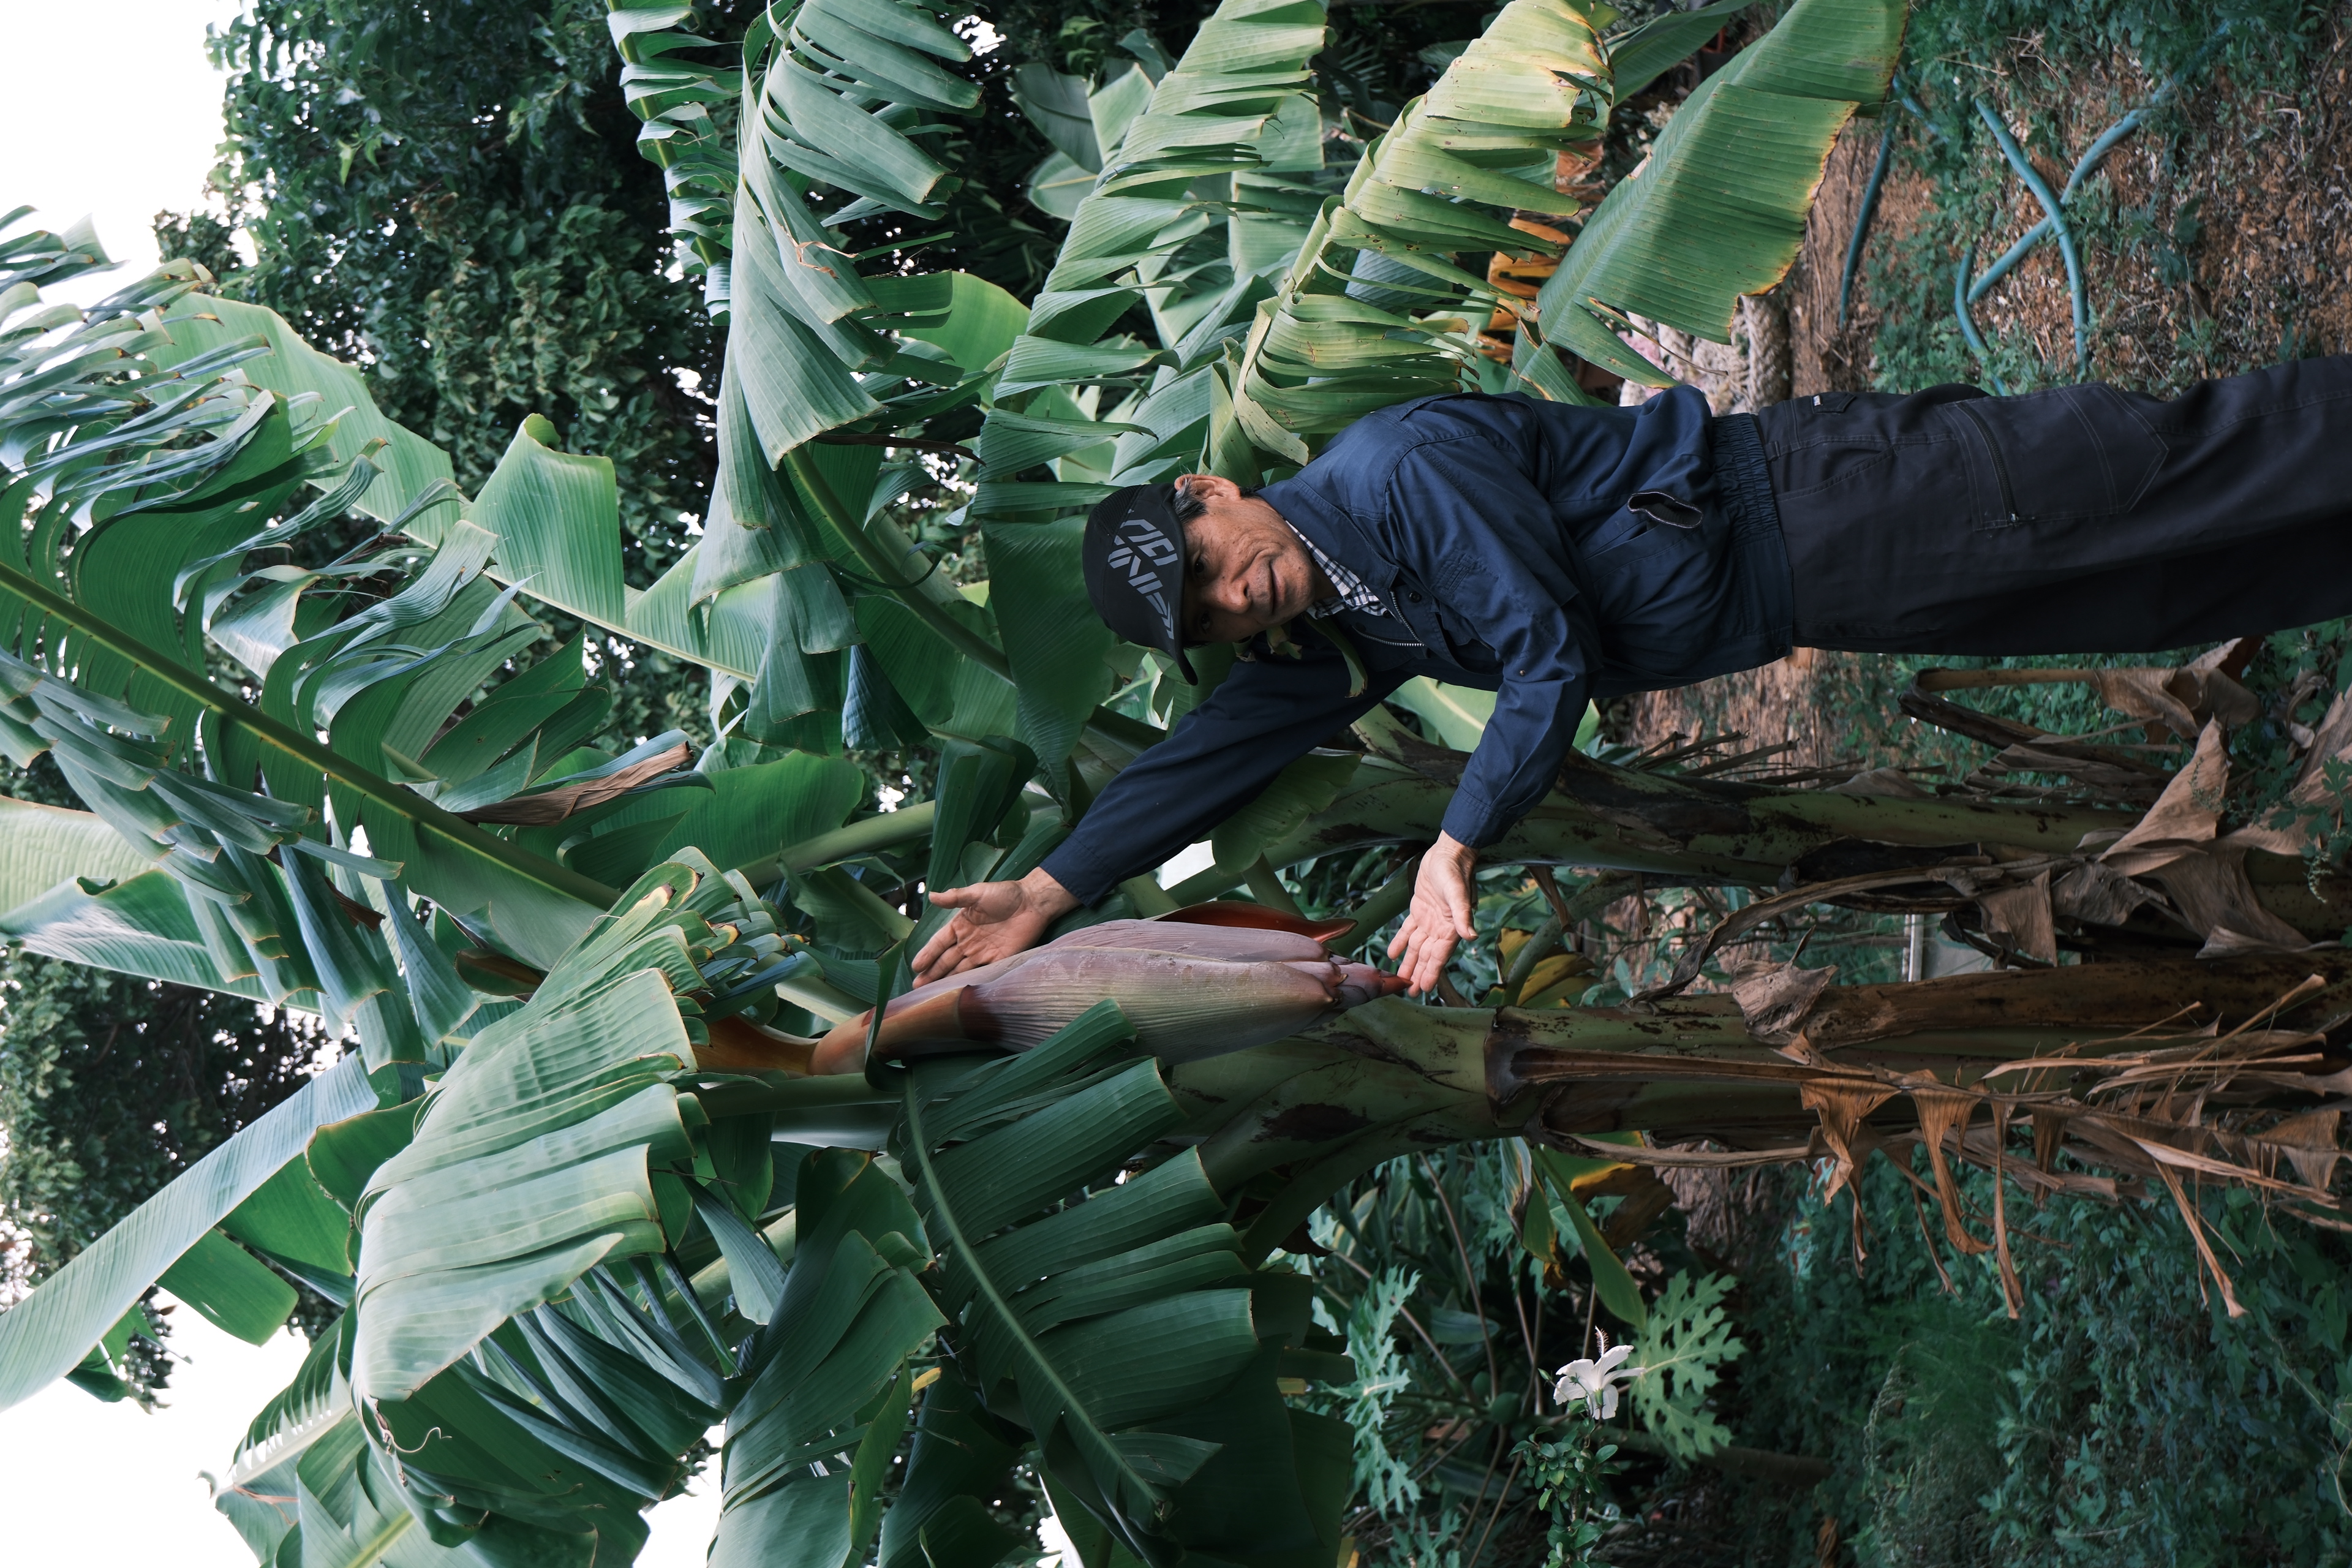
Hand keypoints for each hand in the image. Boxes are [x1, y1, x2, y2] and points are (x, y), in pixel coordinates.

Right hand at [911, 867, 1078, 982]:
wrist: (1032, 902)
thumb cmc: (1004, 894)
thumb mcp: (977, 893)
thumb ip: (955, 897)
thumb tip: (932, 895)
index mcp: (960, 926)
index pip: (939, 943)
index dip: (927, 954)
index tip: (916, 966)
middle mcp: (968, 942)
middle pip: (946, 960)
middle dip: (932, 973)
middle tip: (917, 987)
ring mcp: (983, 952)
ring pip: (960, 970)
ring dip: (946, 981)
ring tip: (931, 993)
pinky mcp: (999, 960)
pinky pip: (982, 973)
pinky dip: (970, 982)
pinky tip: (959, 992)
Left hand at [1388, 833, 1476, 997]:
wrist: (1448, 853)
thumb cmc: (1455, 872)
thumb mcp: (1459, 893)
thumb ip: (1464, 916)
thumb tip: (1472, 936)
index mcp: (1451, 927)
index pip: (1439, 955)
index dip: (1432, 972)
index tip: (1424, 988)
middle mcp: (1440, 927)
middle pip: (1427, 955)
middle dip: (1419, 973)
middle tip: (1411, 991)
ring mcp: (1429, 919)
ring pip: (1417, 946)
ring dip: (1409, 961)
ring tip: (1401, 977)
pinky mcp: (1419, 909)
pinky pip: (1408, 930)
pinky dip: (1400, 942)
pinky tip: (1393, 954)